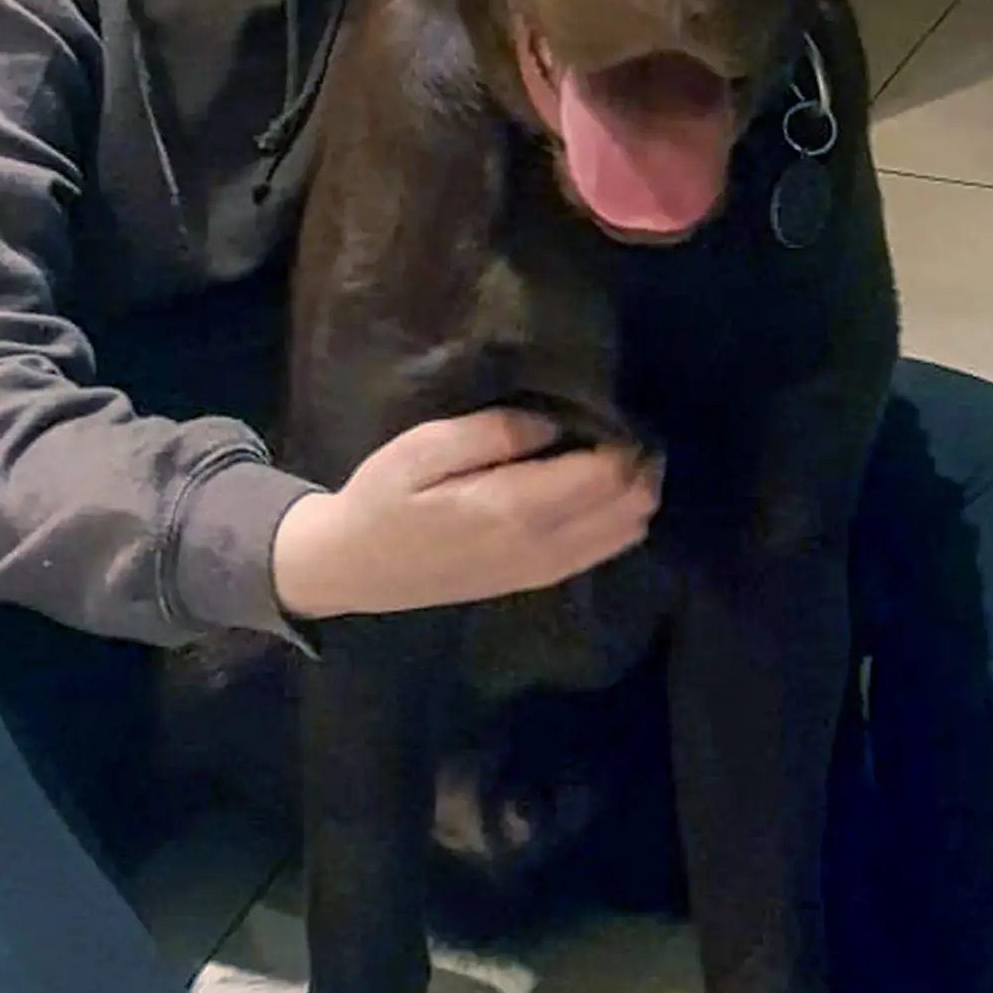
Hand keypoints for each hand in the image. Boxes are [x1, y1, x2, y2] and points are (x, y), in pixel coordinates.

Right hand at [270, 409, 659, 620]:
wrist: (352, 567)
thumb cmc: (382, 499)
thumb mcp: (423, 448)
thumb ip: (493, 434)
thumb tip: (554, 425)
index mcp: (512, 507)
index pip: (603, 475)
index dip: (624, 441)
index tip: (617, 411)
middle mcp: (539, 545)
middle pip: (625, 507)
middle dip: (640, 467)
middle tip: (628, 431)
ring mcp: (540, 570)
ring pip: (621, 534)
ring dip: (634, 496)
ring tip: (624, 459)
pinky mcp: (533, 581)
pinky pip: (598, 554)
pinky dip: (617, 524)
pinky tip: (608, 498)